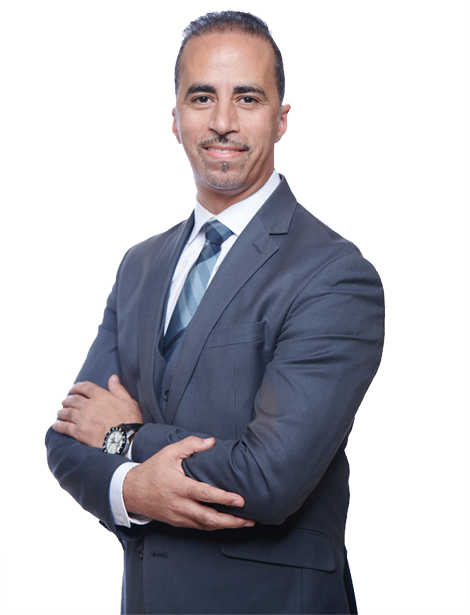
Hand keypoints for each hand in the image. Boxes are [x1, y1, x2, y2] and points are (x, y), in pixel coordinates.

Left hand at [53, 375, 142, 447]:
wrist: (126, 440)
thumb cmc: (130, 420)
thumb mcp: (128, 401)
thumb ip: (118, 389)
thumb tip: (112, 377)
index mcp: (101, 395)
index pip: (85, 387)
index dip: (77, 387)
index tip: (73, 388)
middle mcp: (89, 405)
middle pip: (73, 399)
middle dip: (67, 399)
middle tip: (64, 401)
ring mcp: (82, 419)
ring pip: (66, 413)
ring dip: (61, 412)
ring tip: (59, 412)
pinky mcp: (79, 432)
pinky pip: (64, 427)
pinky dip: (58, 425)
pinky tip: (55, 425)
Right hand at [123, 436, 254, 530]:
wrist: (131, 492)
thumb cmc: (152, 470)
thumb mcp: (169, 452)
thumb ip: (191, 444)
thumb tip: (212, 441)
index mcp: (178, 487)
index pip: (204, 494)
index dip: (223, 498)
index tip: (240, 500)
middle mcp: (179, 505)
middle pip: (209, 518)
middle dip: (231, 521)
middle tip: (249, 519)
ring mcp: (179, 516)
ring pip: (206, 526)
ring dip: (226, 526)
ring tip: (244, 523)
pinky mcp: (178, 522)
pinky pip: (199, 527)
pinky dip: (214, 526)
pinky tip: (227, 523)